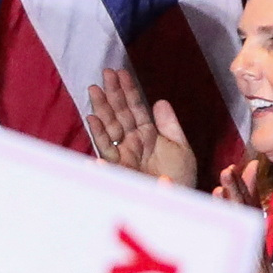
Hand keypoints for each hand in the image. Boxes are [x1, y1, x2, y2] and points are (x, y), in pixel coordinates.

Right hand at [79, 62, 202, 189]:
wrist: (178, 200)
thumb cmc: (180, 178)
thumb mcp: (180, 147)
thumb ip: (169, 124)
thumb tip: (159, 101)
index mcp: (148, 134)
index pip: (136, 108)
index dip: (129, 90)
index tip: (121, 72)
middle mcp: (133, 142)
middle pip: (120, 114)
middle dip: (112, 93)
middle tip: (105, 72)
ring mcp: (124, 154)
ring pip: (110, 127)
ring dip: (101, 108)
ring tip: (94, 89)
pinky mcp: (118, 168)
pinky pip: (106, 149)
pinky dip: (99, 134)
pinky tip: (93, 118)